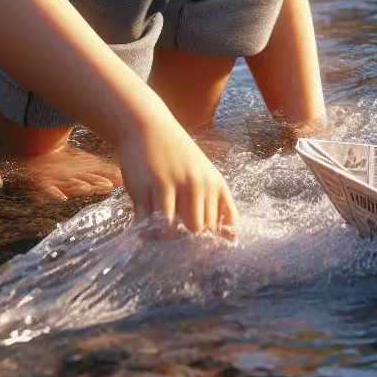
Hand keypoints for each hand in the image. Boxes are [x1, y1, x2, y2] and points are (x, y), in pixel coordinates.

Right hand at [116, 109, 238, 237]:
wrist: (147, 125)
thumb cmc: (177, 154)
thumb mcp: (204, 174)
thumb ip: (215, 203)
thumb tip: (231, 240)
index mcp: (214, 183)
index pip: (224, 225)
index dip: (214, 242)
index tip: (205, 251)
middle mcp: (196, 184)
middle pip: (197, 230)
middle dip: (187, 241)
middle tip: (176, 241)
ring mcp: (170, 185)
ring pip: (171, 231)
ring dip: (163, 238)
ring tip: (158, 236)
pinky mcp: (146, 187)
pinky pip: (147, 223)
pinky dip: (145, 231)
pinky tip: (144, 227)